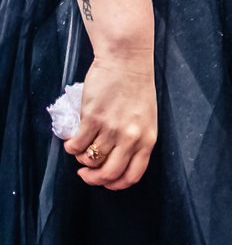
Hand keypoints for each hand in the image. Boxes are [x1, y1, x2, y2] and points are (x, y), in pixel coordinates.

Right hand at [65, 51, 155, 189]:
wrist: (127, 60)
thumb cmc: (136, 88)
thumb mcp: (146, 118)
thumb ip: (135, 140)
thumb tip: (114, 162)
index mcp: (148, 139)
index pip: (132, 175)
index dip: (114, 184)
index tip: (104, 181)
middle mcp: (131, 137)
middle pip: (109, 174)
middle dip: (93, 179)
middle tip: (85, 173)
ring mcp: (112, 129)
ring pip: (90, 160)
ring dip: (80, 159)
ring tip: (80, 148)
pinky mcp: (93, 119)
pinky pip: (76, 146)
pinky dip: (70, 148)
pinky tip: (71, 141)